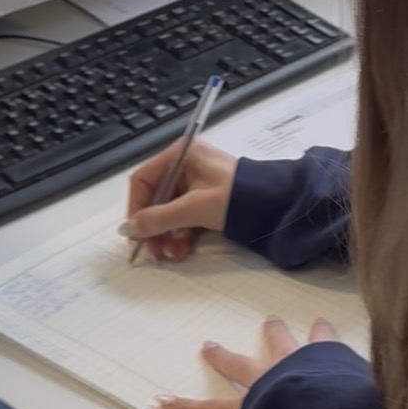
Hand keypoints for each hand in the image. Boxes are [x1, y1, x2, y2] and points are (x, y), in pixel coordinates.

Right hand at [121, 136, 236, 262]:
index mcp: (181, 155)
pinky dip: (182, 236)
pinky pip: (186, 219)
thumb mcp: (195, 207)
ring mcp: (197, 184)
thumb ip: (159, 218)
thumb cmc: (240, 196)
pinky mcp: (208, 202)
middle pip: (156, 199)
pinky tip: (182, 251)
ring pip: (170, 213)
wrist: (279, 206)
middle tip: (153, 251)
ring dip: (167, 235)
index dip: (136, 207)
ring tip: (171, 254)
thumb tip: (128, 228)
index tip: (134, 233)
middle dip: (154, 227)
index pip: (143, 180)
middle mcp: (186, 166)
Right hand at [156, 314, 338, 408]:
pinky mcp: (328, 356)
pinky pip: (326, 342)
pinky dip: (325, 334)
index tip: (164, 400)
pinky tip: (326, 326)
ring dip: (277, 333)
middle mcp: (271, 379)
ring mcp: (298, 364)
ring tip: (272, 321)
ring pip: (284, 343)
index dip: (188, 408)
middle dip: (223, 358)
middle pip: (242, 366)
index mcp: (255, 405)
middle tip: (209, 346)